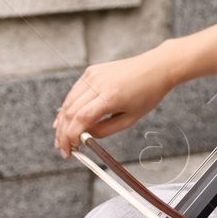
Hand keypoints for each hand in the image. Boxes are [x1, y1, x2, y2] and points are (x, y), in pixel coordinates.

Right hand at [53, 48, 176, 158]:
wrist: (155, 68)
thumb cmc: (147, 94)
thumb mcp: (130, 119)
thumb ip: (105, 130)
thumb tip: (85, 137)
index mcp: (110, 96)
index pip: (81, 119)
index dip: (72, 137)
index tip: (71, 150)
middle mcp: (98, 83)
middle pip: (70, 111)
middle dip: (63, 134)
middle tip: (63, 149)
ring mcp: (93, 75)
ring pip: (69, 102)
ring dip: (62, 122)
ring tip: (60, 138)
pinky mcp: (91, 71)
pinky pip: (74, 92)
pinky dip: (67, 107)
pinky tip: (64, 119)